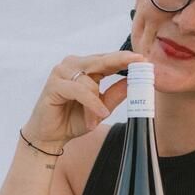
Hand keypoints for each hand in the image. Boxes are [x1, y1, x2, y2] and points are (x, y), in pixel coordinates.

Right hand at [21, 51, 140, 149]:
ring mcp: (61, 73)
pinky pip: (79, 91)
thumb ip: (115, 94)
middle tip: (140, 64)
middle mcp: (72, 65)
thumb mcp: (101, 109)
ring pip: (90, 81)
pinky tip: (100, 113)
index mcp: (84, 68)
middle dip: (121, 62)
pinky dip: (92, 103)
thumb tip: (133, 82)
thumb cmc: (73, 120)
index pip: (107, 59)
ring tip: (99, 118)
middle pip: (100, 60)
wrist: (50, 136)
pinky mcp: (54, 85)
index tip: (144, 59)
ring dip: (98, 103)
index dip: (125, 58)